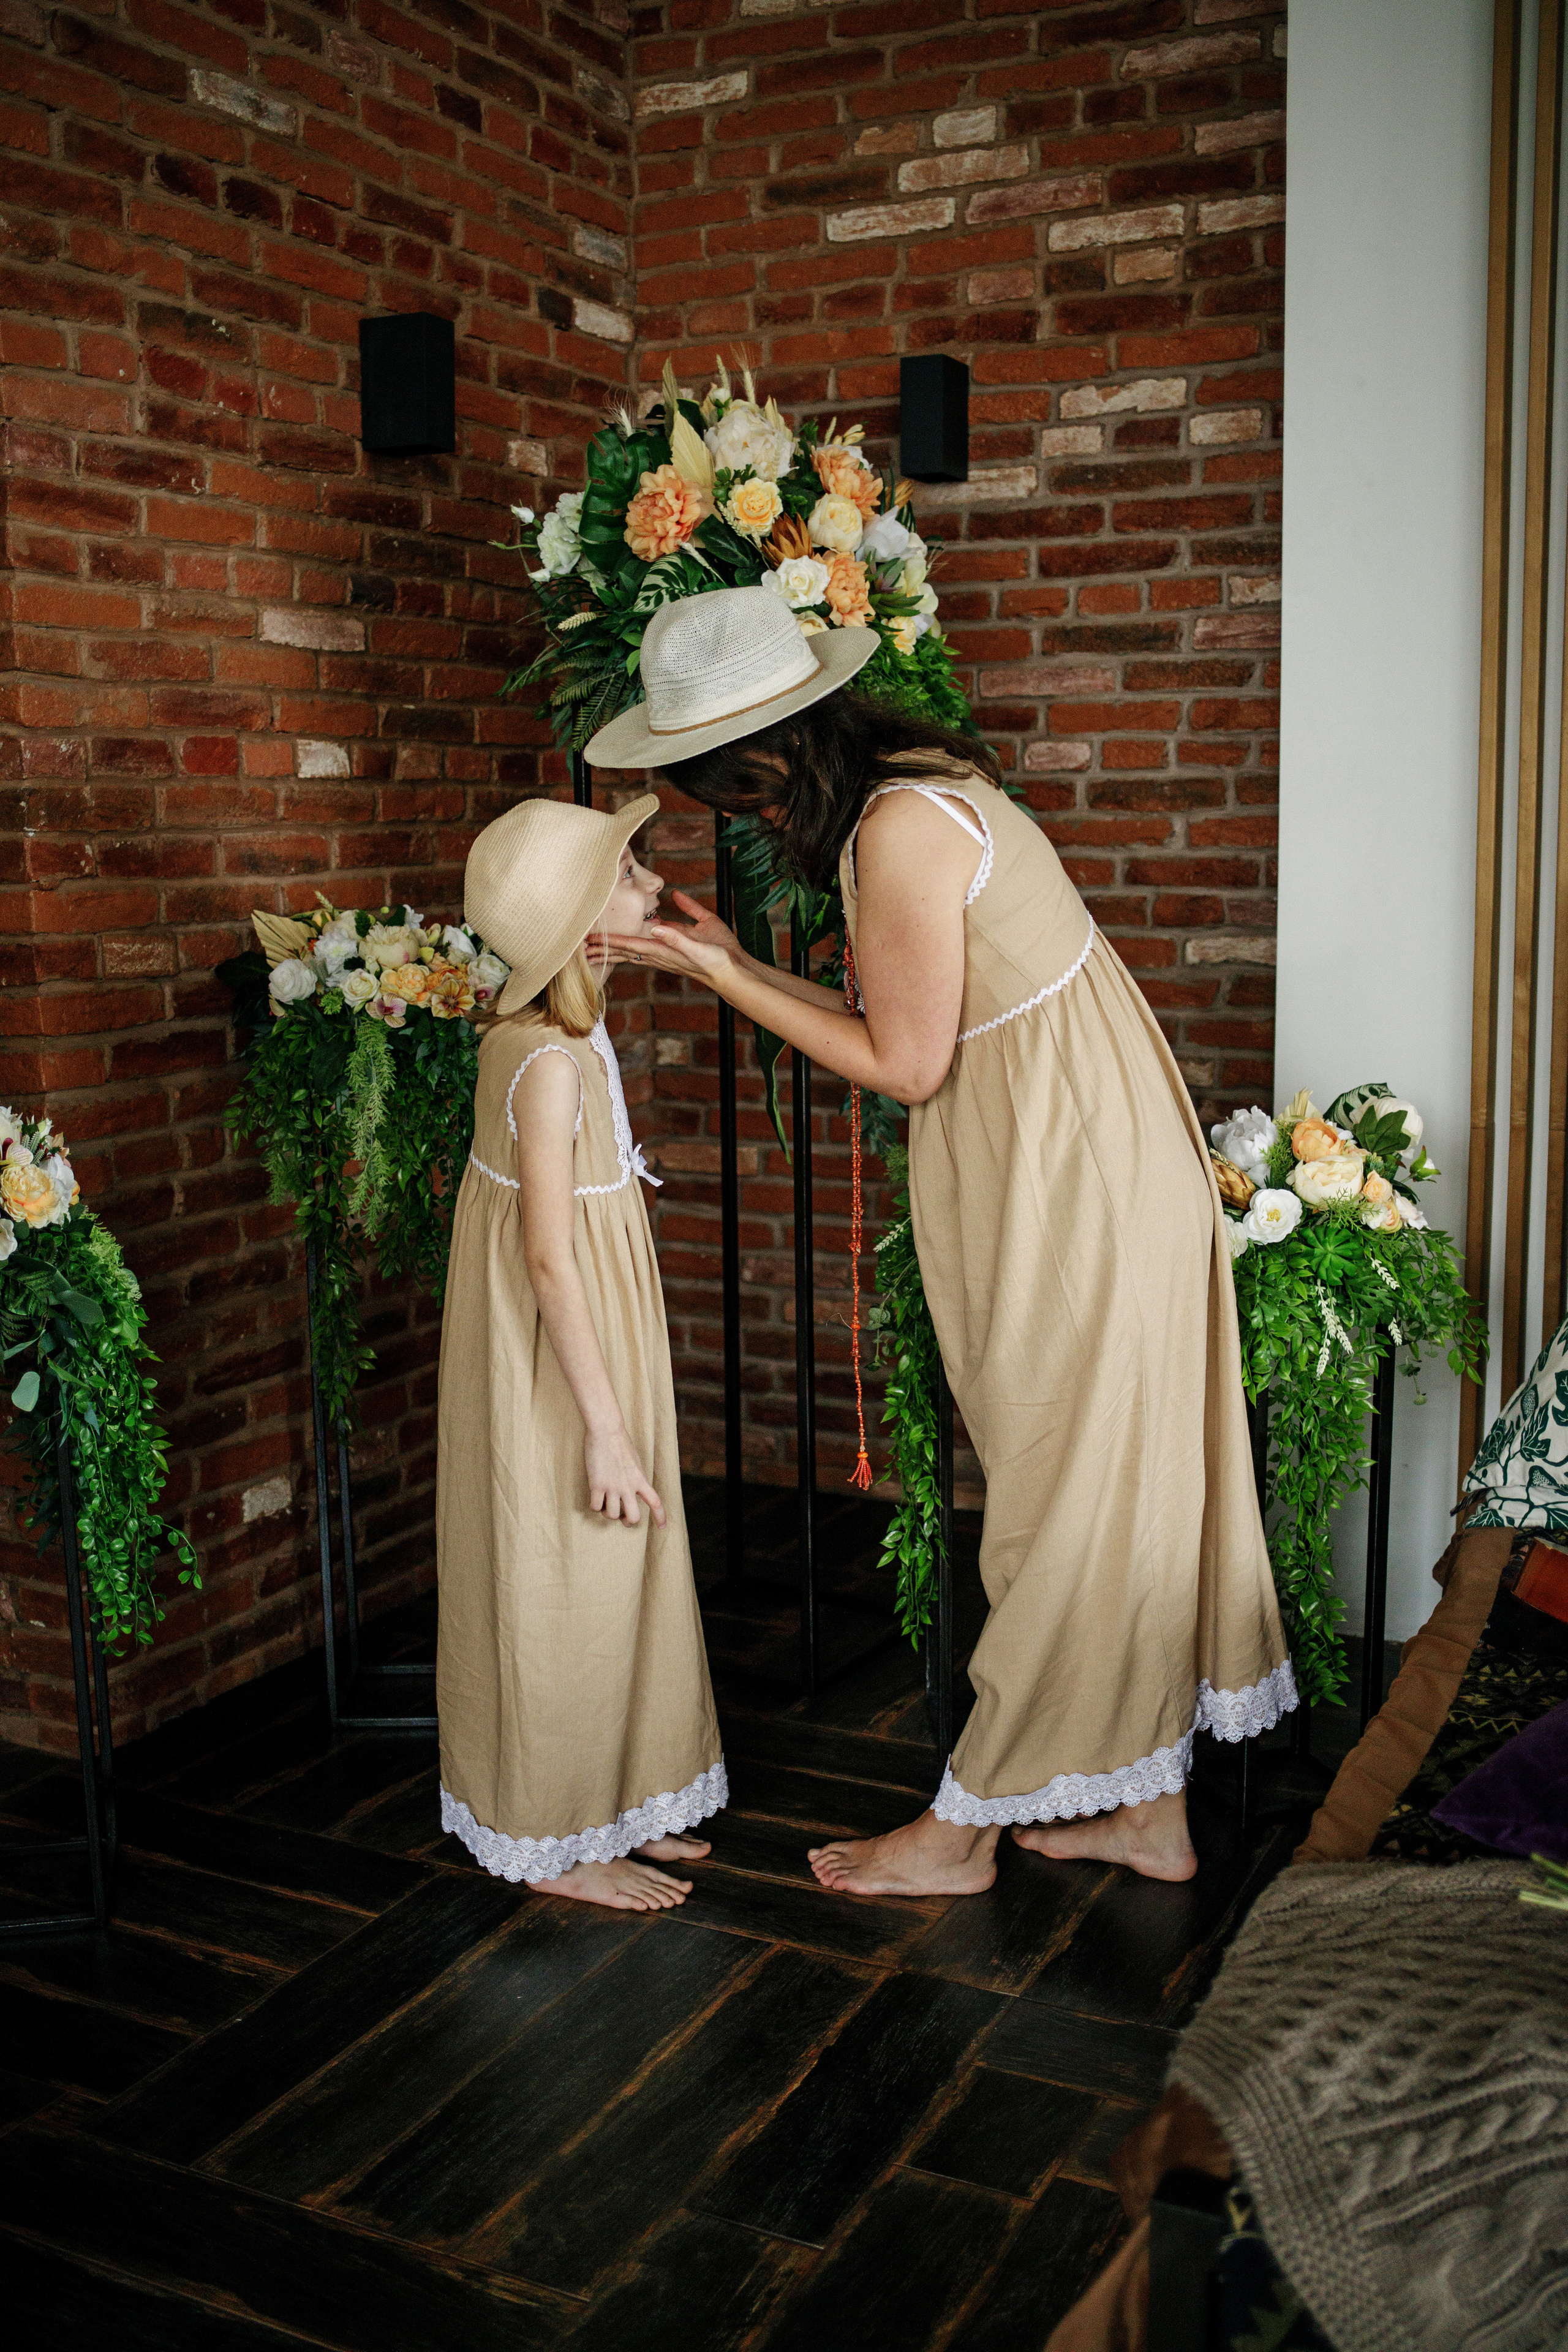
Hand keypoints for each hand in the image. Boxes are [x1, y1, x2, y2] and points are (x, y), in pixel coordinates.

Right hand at [585, 1426, 665, 1528]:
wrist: (607, 1430)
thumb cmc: (620, 1443)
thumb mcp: (635, 1462)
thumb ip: (636, 1477)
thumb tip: (633, 1490)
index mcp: (641, 1479)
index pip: (655, 1502)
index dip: (660, 1517)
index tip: (662, 1527)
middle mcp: (628, 1486)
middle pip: (633, 1517)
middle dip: (627, 1522)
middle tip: (622, 1517)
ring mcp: (613, 1486)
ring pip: (612, 1515)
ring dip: (607, 1513)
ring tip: (605, 1503)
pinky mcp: (597, 1484)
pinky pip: (595, 1507)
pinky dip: (595, 1506)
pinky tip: (594, 1498)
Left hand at [601, 890, 742, 992]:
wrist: (732, 974)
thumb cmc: (718, 960)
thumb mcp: (700, 945)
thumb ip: (679, 936)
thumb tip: (657, 927)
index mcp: (663, 950)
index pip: (629, 944)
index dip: (608, 941)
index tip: (588, 939)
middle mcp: (660, 955)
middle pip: (624, 951)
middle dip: (602, 949)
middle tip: (578, 947)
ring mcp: (664, 956)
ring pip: (631, 952)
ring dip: (612, 950)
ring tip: (594, 949)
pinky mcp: (671, 953)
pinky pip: (644, 950)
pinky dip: (629, 947)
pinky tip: (627, 943)